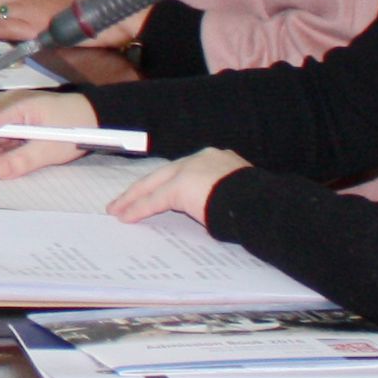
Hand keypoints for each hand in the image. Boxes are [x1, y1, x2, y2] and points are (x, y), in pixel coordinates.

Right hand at [0, 89, 97, 176]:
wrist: (94, 116)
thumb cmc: (76, 127)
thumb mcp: (52, 148)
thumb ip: (23, 160)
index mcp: (15, 105)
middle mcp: (6, 103)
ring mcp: (8, 109)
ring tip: (11, 164)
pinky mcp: (13, 117)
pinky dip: (0, 149)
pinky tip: (16, 156)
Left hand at [107, 149, 250, 224]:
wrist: (259, 203)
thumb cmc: (257, 204)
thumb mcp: (238, 193)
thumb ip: (220, 194)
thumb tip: (211, 209)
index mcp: (216, 159)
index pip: (182, 170)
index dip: (165, 181)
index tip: (154, 189)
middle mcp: (199, 159)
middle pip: (161, 174)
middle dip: (140, 188)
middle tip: (122, 200)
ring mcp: (188, 170)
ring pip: (152, 186)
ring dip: (133, 200)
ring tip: (118, 210)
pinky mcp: (179, 188)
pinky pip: (153, 201)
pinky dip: (138, 210)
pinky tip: (126, 217)